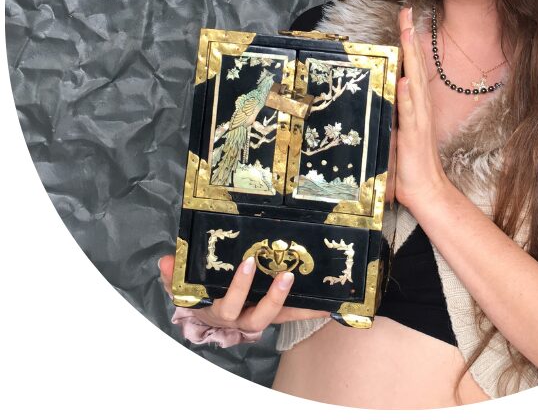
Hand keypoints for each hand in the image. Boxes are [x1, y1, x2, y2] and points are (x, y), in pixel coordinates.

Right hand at [158, 255, 328, 332]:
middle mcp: (242, 318)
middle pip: (259, 315)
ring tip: (315, 290)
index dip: (239, 287)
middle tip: (285, 274)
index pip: (229, 304)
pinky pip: (294, 315)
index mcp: (221, 311)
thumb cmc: (198, 294)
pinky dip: (311, 311)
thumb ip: (172, 275)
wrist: (206, 314)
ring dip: (297, 304)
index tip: (249, 263)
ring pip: (280, 317)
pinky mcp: (276, 314)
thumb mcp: (182, 286)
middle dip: (273, 297)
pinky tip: (329, 304)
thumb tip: (166, 260)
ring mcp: (260, 316)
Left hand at [395, 6, 448, 209]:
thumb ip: (387, 112)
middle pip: (415, 65)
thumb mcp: (391, 132)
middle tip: (407, 12)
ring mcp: (418, 119)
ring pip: (415, 81)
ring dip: (412, 58)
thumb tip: (376, 95)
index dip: (408, 42)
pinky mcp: (413, 135)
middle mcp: (418, 107)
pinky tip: (406, 80)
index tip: (405, 18)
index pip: (411, 66)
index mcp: (413, 104)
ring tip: (407, 34)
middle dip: (411, 38)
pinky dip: (408, 96)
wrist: (425, 189)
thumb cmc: (406, 163)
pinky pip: (409, 113)